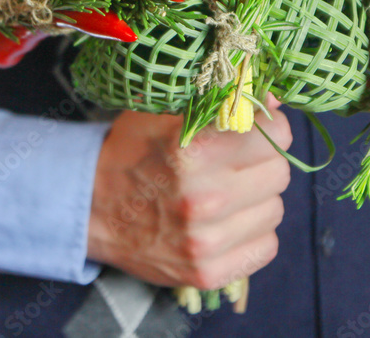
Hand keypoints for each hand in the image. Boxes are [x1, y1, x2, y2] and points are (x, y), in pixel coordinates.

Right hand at [86, 99, 291, 289]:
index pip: (275, 133)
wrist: (90, 210)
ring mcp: (206, 242)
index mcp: (193, 152)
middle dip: (263, 161)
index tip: (256, 127)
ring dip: (257, 198)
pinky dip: (251, 232)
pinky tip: (225, 222)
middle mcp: (204, 199)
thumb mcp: (164, 114)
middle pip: (279, 172)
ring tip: (225, 192)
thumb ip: (221, 103)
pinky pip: (266, 245)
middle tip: (236, 160)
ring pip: (275, 210)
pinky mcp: (208, 273)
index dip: (268, 125)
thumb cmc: (130, 153)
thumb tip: (276, 97)